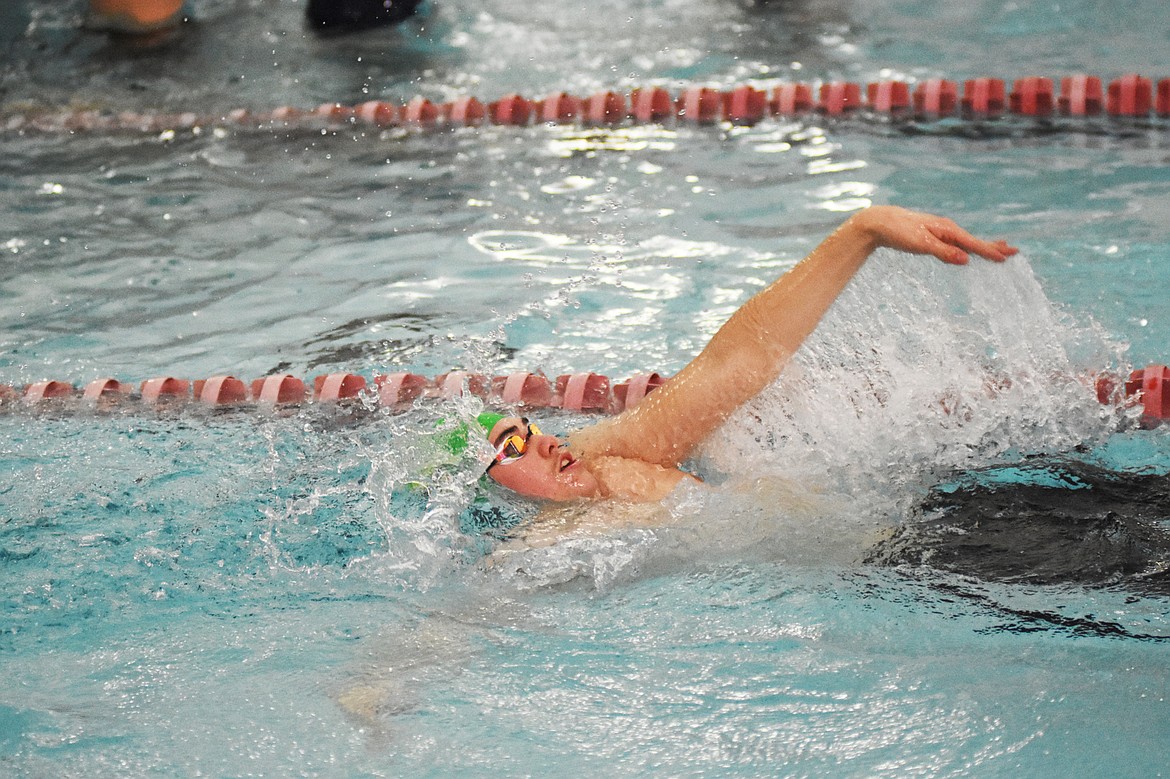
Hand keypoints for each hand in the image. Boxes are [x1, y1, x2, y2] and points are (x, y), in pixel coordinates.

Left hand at [852, 206, 1017, 264]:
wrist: (880, 222)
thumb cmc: (899, 232)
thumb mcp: (921, 244)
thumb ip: (943, 252)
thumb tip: (966, 260)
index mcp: (947, 230)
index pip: (973, 244)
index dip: (990, 252)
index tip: (1006, 258)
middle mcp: (947, 229)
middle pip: (974, 241)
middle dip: (993, 247)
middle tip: (1014, 252)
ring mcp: (940, 232)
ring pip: (966, 242)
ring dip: (983, 246)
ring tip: (1000, 249)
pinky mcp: (932, 236)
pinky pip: (955, 243)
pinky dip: (967, 247)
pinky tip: (968, 250)